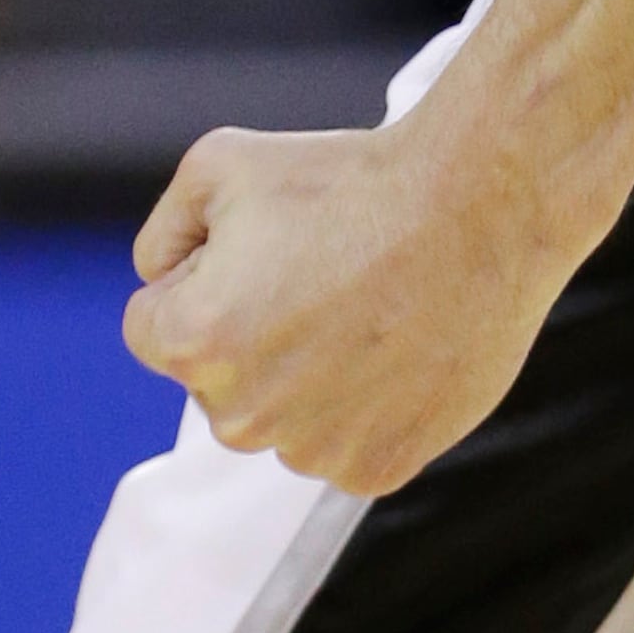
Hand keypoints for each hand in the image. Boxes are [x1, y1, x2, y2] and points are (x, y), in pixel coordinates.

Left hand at [125, 109, 569, 492]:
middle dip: (251, 332)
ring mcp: (313, 451)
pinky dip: (364, 406)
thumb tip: (160, 282)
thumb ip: (163, 233)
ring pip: (281, 416)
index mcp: (193, 342)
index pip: (153, 327)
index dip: (204, 276)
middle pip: (218, 379)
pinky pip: (342, 444)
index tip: (265, 248)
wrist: (480, 207)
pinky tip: (397, 346)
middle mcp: (243, 415)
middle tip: (322, 273)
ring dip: (307, 375)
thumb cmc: (351, 178)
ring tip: (367, 305)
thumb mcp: (220, 162)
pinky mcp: (377, 470)